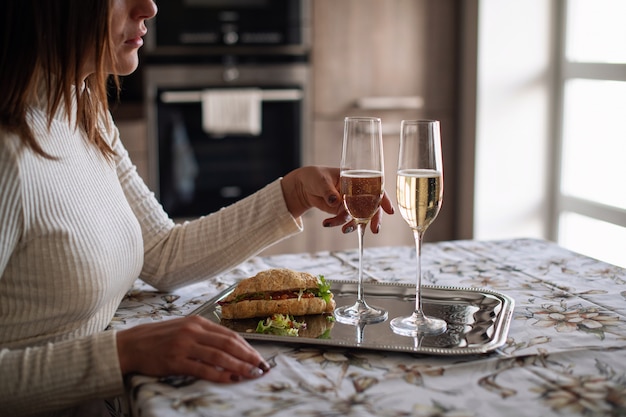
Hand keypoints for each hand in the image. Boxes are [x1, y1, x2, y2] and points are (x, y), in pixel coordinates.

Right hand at [116, 316, 269, 382]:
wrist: (130, 345)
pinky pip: (203, 369)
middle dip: (249, 356)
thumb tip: (230, 348)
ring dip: (239, 366)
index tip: (259, 357)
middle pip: (228, 344)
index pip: (229, 335)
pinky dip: (219, 375)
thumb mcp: (183, 329)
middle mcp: (193, 331)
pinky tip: (231, 379)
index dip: (247, 347)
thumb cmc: (158, 338)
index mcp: (197, 322)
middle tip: (262, 367)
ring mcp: (184, 345)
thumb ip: (205, 336)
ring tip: (252, 374)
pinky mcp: (175, 361)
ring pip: (219, 356)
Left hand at [280, 166, 393, 233]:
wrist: (304, 187)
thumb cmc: (315, 177)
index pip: (375, 187)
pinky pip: (345, 220)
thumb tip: (335, 201)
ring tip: (340, 228)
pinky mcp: (342, 211)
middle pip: (372, 205)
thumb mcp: (321, 181)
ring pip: (358, 216)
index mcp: (356, 178)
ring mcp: (350, 202)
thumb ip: (329, 191)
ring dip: (351, 224)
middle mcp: (357, 191)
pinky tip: (326, 223)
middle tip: (375, 230)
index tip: (389, 210)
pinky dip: (337, 224)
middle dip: (374, 218)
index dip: (384, 198)